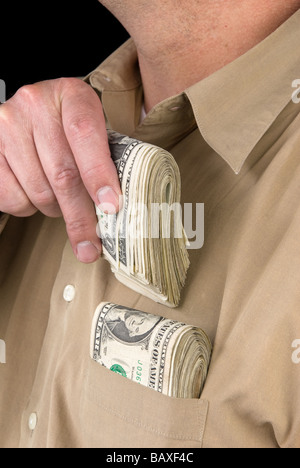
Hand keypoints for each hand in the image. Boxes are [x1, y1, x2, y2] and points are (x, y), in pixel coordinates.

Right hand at [0, 78, 120, 262]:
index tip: (110, 207)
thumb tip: (113, 212)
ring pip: (38, 191)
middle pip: (62, 173)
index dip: (99, 174)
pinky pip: (12, 198)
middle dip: (81, 216)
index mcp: (71, 95)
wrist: (32, 111)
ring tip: (62, 202)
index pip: (85, 134)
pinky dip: (29, 208)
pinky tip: (37, 194)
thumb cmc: (69, 129)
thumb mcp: (92, 130)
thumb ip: (105, 160)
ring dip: (55, 210)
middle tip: (92, 245)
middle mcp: (35, 103)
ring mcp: (7, 125)